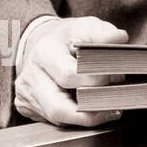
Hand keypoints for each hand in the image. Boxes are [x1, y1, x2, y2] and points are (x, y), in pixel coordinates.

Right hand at [14, 16, 128, 126]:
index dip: (96, 81)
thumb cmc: (67, 36)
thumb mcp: (86, 26)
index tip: (116, 80)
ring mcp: (26, 94)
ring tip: (109, 112)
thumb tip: (119, 38)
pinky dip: (75, 118)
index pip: (69, 76)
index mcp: (45, 52)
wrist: (40, 42)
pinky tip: (92, 111)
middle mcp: (30, 76)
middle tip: (115, 106)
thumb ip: (104, 33)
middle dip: (91, 109)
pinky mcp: (27, 107)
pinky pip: (53, 120)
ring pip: (57, 118)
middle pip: (59, 107)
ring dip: (86, 118)